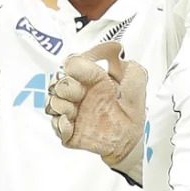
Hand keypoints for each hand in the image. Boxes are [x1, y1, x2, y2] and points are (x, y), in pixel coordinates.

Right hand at [45, 41, 147, 165]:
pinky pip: (55, 125)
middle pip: (57, 82)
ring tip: (75, 112)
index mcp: (90, 78)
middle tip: (80, 95)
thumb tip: (117, 51)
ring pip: (52, 102)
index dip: (75, 68)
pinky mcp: (68, 130)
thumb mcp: (137, 83)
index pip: (72, 64)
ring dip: (62, 106)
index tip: (85, 75)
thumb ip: (130, 66)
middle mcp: (78, 93)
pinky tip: (72, 125)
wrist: (130, 139)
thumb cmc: (131, 111)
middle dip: (67, 88)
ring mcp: (71, 111)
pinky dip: (61, 125)